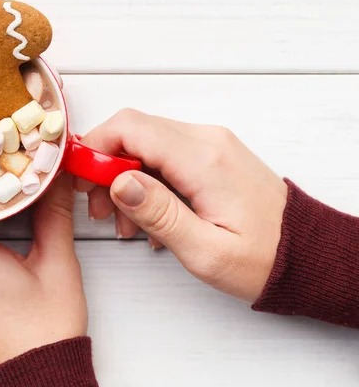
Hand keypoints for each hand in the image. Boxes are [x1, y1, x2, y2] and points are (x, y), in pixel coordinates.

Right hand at [78, 109, 287, 302]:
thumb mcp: (206, 251)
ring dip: (124, 177)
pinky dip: (146, 178)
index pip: (130, 127)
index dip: (95, 147)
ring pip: (145, 142)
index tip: (80, 180)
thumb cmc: (263, 259)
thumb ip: (159, 214)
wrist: (306, 253)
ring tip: (126, 224)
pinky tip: (150, 216)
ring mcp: (209, 143)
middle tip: (99, 210)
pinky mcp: (210, 152)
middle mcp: (205, 139)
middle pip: (133, 131)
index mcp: (203, 159)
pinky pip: (164, 153)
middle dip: (105, 167)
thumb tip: (117, 181)